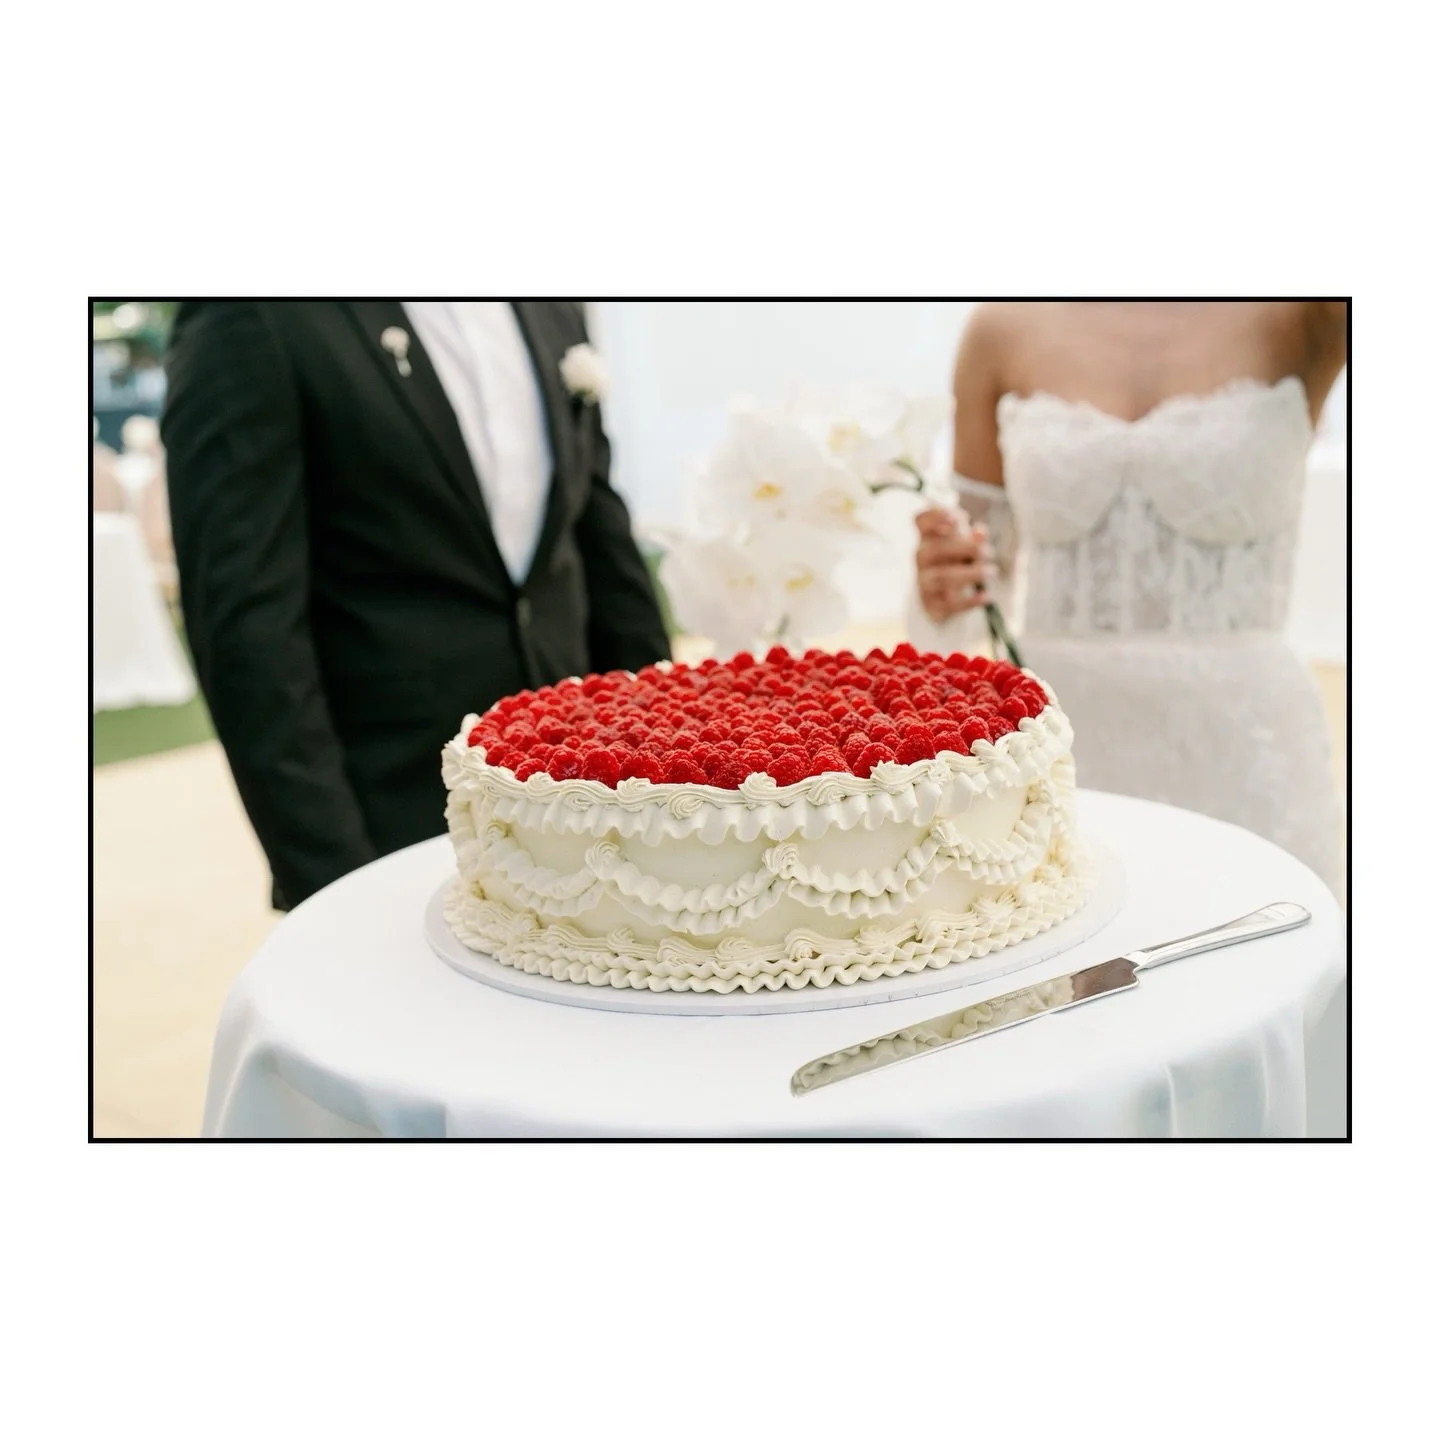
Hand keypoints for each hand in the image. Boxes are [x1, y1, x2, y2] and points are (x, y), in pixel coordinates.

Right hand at [915, 507, 994, 621]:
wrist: (944, 598)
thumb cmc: (956, 562)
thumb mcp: (965, 546)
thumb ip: (973, 536)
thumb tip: (980, 532)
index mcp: (928, 538)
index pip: (921, 521)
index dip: (935, 516)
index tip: (958, 519)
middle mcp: (922, 558)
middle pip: (936, 549)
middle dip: (966, 548)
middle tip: (988, 552)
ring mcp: (924, 582)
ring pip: (943, 577)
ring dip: (971, 573)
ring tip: (990, 572)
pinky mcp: (932, 606)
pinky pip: (950, 604)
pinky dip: (970, 601)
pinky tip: (986, 596)